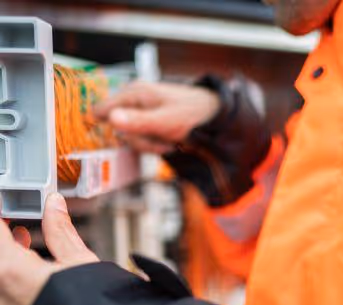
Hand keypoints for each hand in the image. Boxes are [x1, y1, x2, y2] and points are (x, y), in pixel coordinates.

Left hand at [0, 193, 97, 304]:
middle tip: (17, 226)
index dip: (3, 216)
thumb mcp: (81, 263)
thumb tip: (54, 206)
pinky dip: (5, 285)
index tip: (9, 209)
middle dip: (4, 239)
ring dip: (4, 260)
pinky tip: (22, 279)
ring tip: (23, 248)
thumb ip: (61, 231)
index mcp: (11, 272)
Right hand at [94, 81, 220, 154]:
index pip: (101, 110)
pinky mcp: (148, 123)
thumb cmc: (192, 114)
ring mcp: (141, 113)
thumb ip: (138, 121)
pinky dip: (156, 145)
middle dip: (140, 141)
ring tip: (171, 142)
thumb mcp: (165, 121)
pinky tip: (170, 142)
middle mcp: (133, 101)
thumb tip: (111, 118)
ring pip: (132, 138)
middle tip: (162, 142)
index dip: (106, 126)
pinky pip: (143, 139)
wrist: (213, 116)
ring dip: (151, 145)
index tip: (122, 138)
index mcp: (133, 94)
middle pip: (119, 130)